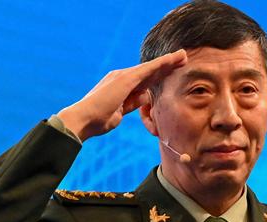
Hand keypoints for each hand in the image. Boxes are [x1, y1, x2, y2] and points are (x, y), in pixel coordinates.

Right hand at [57, 50, 186, 141]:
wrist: (83, 119)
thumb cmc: (98, 120)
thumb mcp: (120, 112)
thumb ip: (132, 103)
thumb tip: (145, 96)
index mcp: (121, 85)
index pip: (145, 79)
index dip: (160, 74)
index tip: (173, 70)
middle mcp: (122, 77)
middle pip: (150, 70)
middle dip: (167, 65)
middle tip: (183, 57)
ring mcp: (123, 76)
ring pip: (150, 67)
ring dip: (167, 61)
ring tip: (183, 55)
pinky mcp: (125, 79)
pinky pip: (147, 70)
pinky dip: (160, 64)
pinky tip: (171, 60)